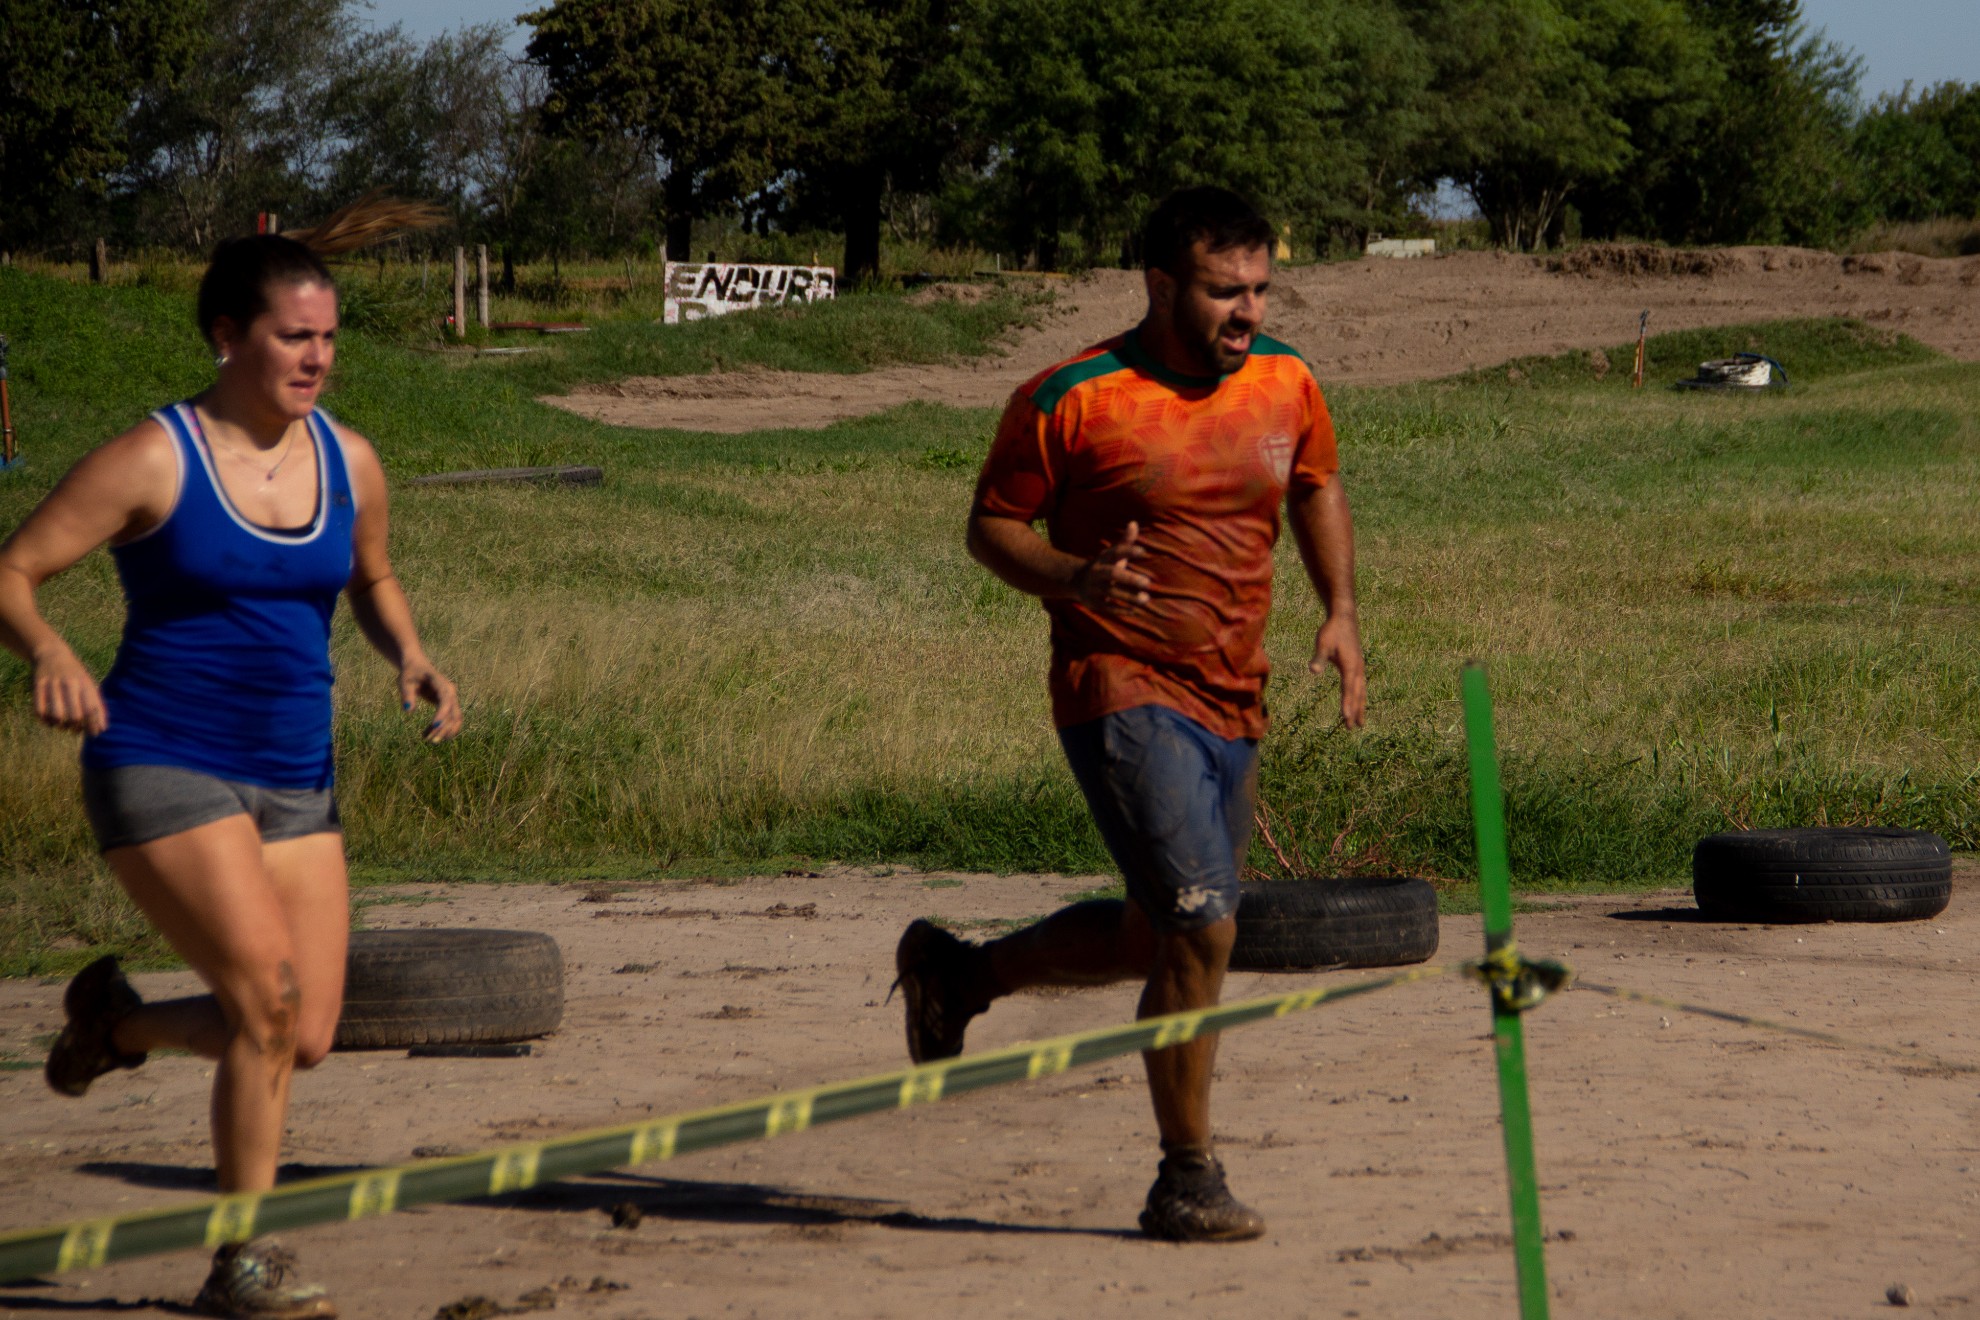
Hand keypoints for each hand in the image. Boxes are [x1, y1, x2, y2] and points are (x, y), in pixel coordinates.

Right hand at [32, 646, 107, 734]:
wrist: (52, 654)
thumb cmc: (76, 676)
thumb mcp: (90, 685)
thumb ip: (97, 705)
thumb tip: (102, 729)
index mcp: (86, 684)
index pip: (92, 710)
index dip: (93, 725)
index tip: (93, 734)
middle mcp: (70, 684)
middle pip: (74, 715)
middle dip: (76, 727)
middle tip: (76, 729)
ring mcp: (52, 685)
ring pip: (56, 715)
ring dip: (60, 725)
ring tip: (63, 725)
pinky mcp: (37, 686)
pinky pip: (39, 711)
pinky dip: (45, 721)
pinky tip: (50, 720)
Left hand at [398, 657, 461, 742]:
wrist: (417, 667)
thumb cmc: (410, 674)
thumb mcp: (404, 682)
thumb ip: (406, 695)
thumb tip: (408, 711)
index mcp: (441, 684)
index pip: (445, 701)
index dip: (442, 714)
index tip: (433, 726)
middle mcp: (450, 692)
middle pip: (453, 713)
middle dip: (443, 728)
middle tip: (430, 740)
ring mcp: (451, 699)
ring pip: (455, 718)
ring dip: (445, 731)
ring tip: (429, 740)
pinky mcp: (448, 704)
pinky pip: (450, 719)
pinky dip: (443, 728)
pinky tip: (429, 734)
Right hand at [1073, 520, 1153, 610]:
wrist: (1077, 581)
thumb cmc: (1104, 566)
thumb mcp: (1112, 554)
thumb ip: (1125, 541)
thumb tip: (1134, 523)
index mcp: (1104, 558)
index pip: (1116, 552)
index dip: (1129, 551)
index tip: (1143, 551)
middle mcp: (1098, 572)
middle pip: (1113, 574)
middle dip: (1129, 578)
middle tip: (1148, 582)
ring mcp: (1094, 588)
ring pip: (1112, 592)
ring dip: (1129, 596)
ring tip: (1146, 598)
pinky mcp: (1094, 602)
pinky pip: (1108, 607)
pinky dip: (1121, 610)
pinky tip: (1135, 611)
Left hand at [1309, 614, 1365, 728]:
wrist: (1344, 618)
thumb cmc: (1332, 631)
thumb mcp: (1322, 643)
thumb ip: (1318, 658)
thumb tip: (1313, 671)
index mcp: (1350, 666)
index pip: (1348, 690)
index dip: (1347, 705)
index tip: (1346, 718)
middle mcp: (1358, 669)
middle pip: (1357, 695)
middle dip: (1354, 711)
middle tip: (1352, 728)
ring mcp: (1359, 668)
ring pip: (1361, 692)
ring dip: (1360, 707)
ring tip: (1360, 723)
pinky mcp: (1357, 666)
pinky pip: (1360, 686)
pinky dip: (1359, 697)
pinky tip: (1357, 703)